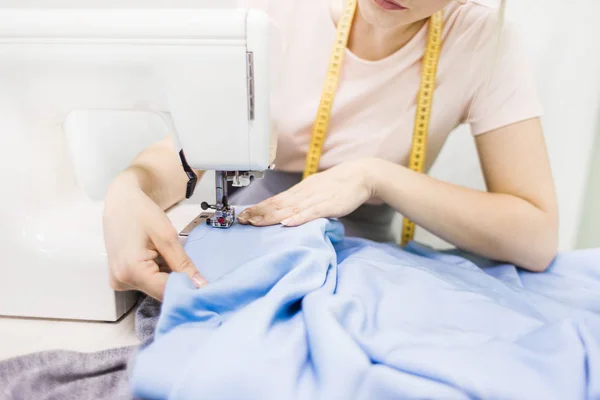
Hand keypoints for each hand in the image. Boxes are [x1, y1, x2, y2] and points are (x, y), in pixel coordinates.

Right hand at [103, 182, 206, 300]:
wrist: (121, 202)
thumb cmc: (141, 212)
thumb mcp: (167, 236)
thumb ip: (183, 263)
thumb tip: (200, 285)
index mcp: (130, 270)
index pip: (166, 291)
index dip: (188, 289)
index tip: (206, 285)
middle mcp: (121, 281)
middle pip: (160, 292)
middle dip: (180, 283)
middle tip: (195, 270)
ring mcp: (119, 280)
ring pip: (155, 287)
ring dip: (170, 277)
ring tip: (175, 258)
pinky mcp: (121, 277)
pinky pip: (148, 282)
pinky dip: (160, 273)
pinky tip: (162, 258)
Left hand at [237, 159, 375, 226]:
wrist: (361, 175)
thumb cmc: (339, 184)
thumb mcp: (316, 189)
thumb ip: (302, 200)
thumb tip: (286, 212)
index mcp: (300, 190)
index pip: (275, 200)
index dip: (259, 207)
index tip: (243, 215)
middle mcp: (304, 193)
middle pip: (278, 204)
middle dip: (259, 213)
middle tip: (241, 220)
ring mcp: (316, 199)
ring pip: (290, 209)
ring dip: (272, 216)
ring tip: (256, 223)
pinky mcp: (330, 205)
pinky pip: (312, 213)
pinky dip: (299, 218)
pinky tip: (287, 223)